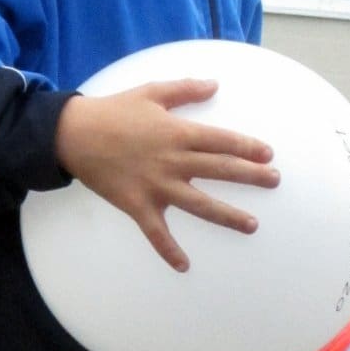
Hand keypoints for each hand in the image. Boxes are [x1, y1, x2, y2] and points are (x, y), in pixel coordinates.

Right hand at [55, 80, 278, 272]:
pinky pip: (156, 233)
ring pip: (199, 204)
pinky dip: (169, 250)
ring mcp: (156, 186)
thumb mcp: (151, 92)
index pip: (221, 141)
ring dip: (228, 216)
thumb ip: (184, 90)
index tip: (268, 154)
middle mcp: (172, 161)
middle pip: (220, 170)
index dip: (247, 147)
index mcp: (177, 133)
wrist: (74, 135)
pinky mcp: (137, 205)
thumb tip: (214, 84)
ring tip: (252, 225)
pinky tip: (184, 266)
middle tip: (275, 181)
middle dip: (251, 176)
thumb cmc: (113, 111)